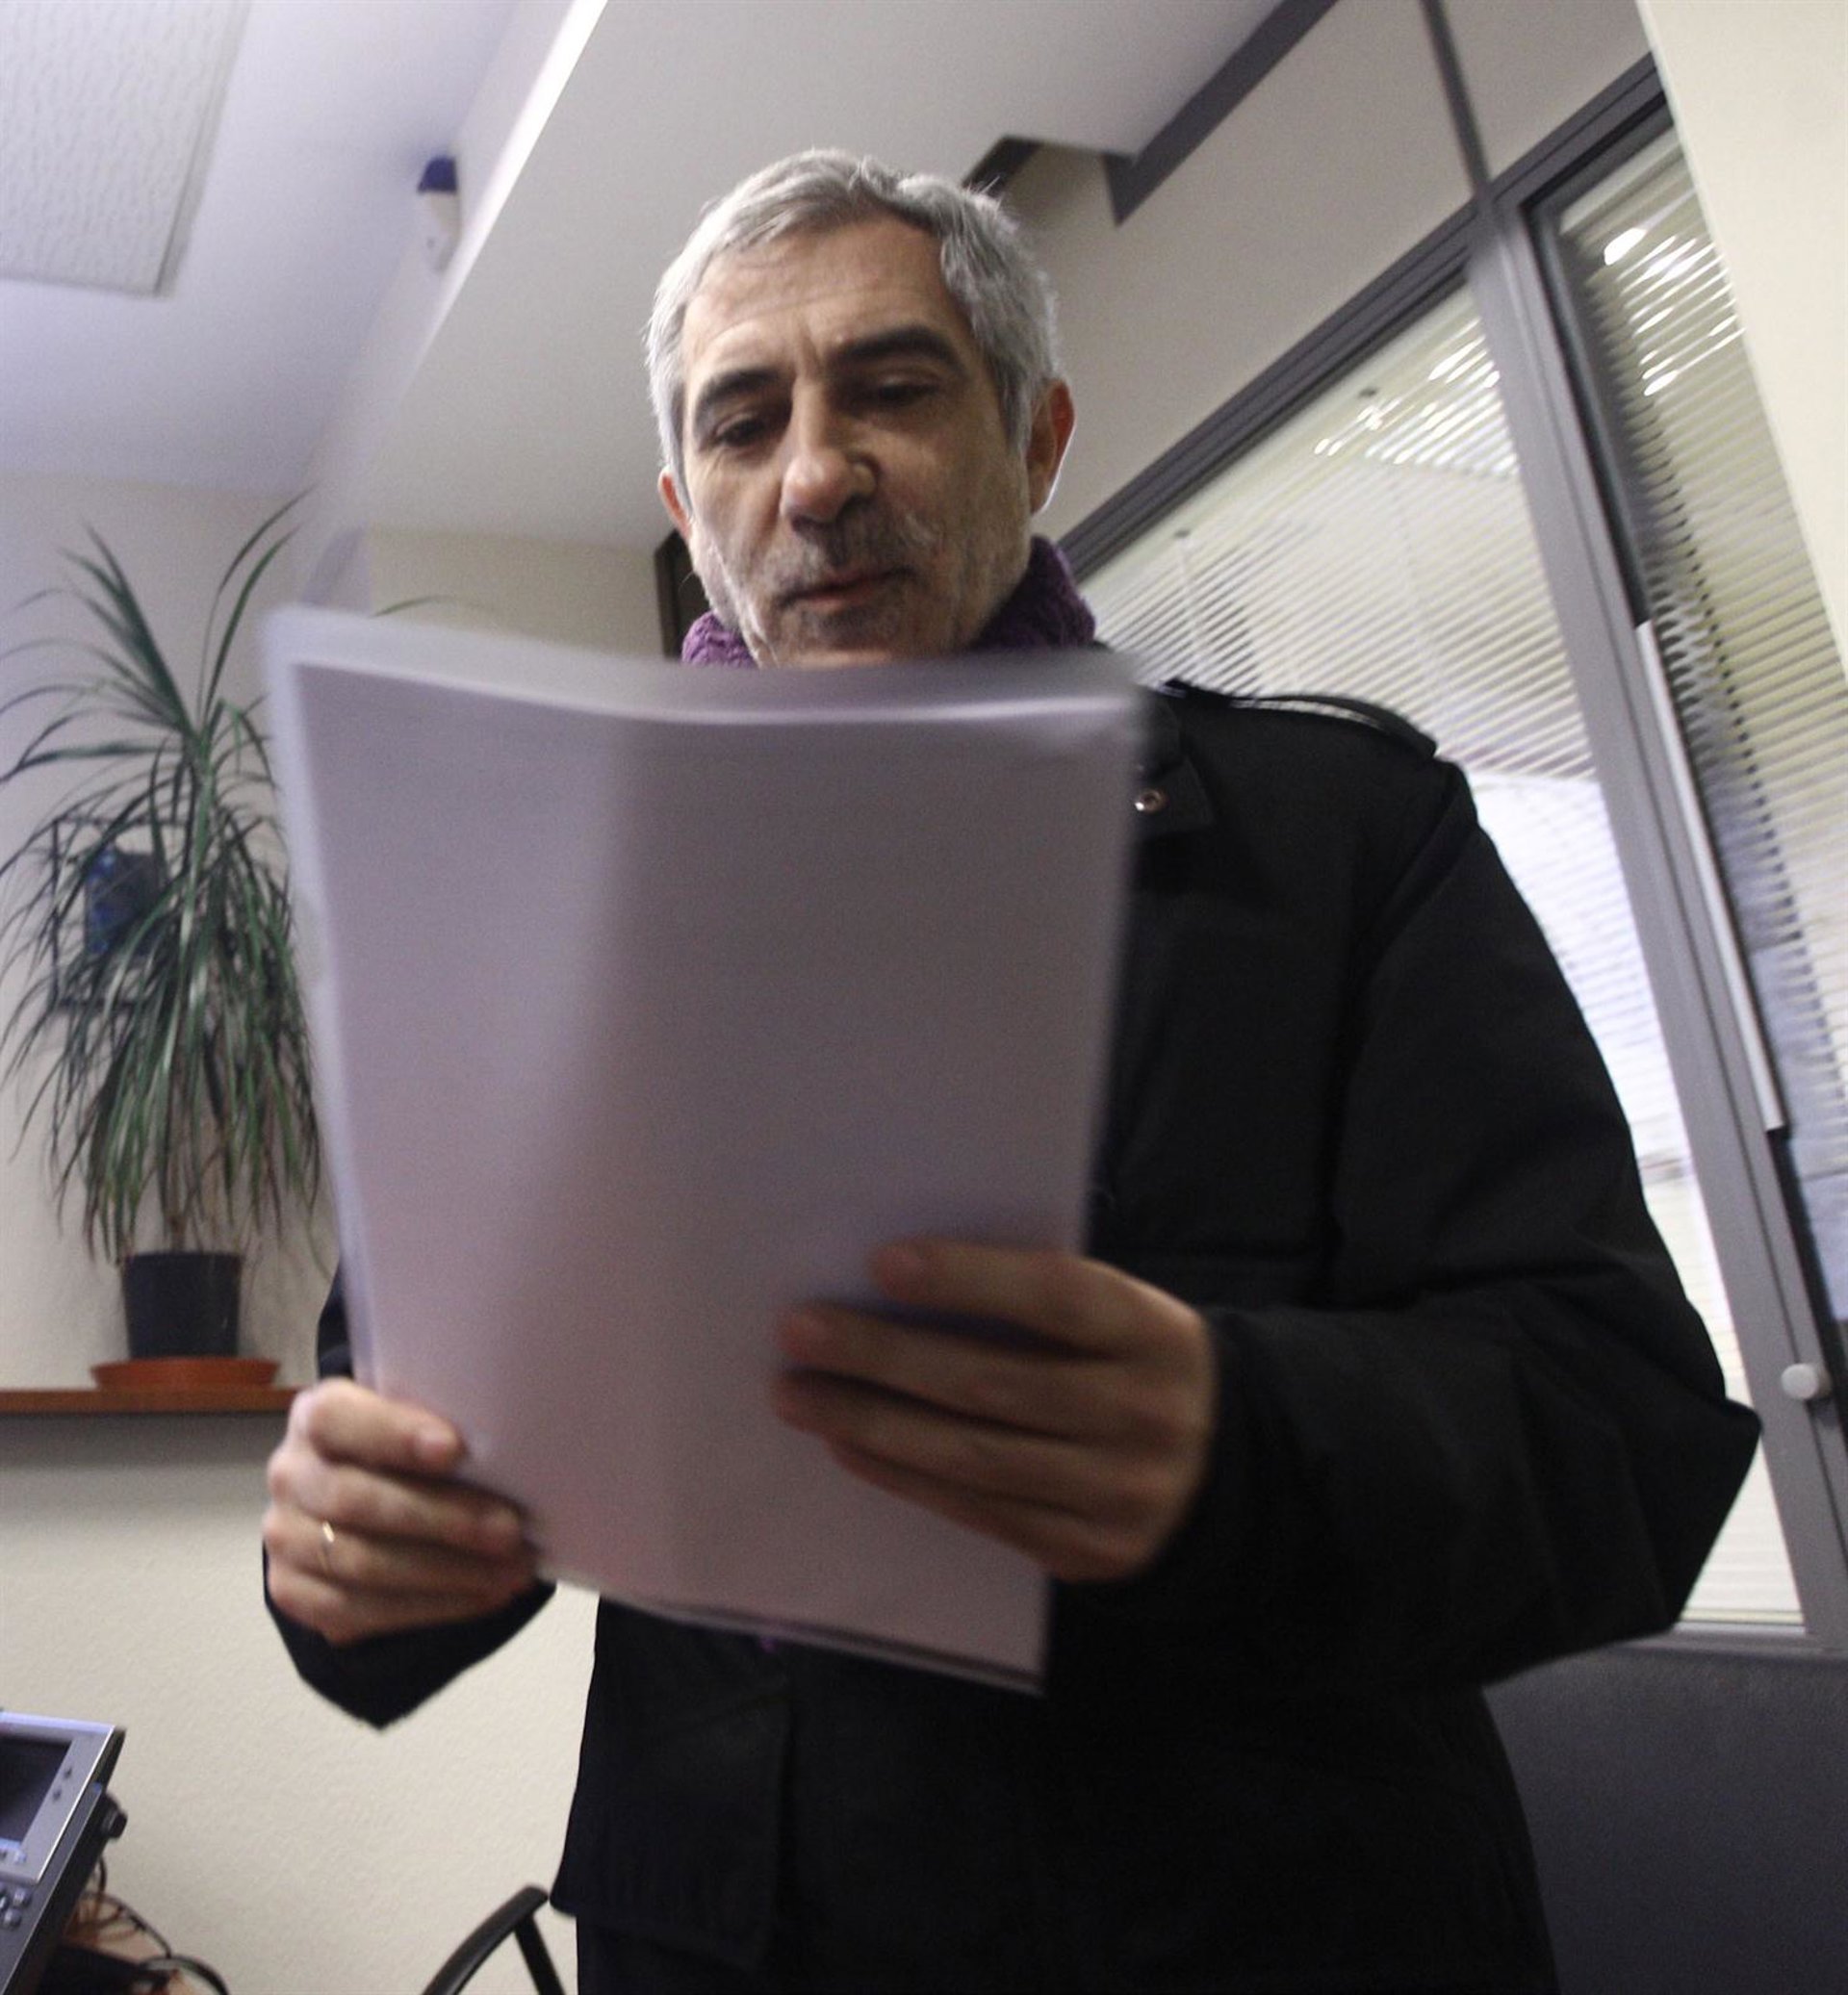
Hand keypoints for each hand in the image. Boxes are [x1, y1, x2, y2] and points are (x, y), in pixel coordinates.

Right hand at [264, 1379, 539, 1644]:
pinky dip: (431, 1607)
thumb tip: (518, 1450)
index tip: (455, 1449)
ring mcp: (284, 1537)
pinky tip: (483, 1596)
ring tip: (512, 1571)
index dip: (393, 1434)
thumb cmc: (405, 1452)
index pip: (338, 1419)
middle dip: (443, 1518)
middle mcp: (291, 1474)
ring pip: (362, 1563)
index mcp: (316, 1415)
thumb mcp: (416, 1422)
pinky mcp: (293, 1592)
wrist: (355, 1504)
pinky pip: (360, 1610)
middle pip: (357, 1500)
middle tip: (509, 1530)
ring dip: (448, 1572)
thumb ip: (442, 1430)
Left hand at [773, 1240, 1214, 1582]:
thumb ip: (1042, 1300)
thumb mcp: (1122, 1315)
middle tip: (801, 1330)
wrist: (1231, 1469)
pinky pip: (978, 1512)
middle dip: (885, 1356)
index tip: (882, 1263)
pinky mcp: (1086, 1551)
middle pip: (994, 1384)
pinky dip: (904, 1476)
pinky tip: (849, 1445)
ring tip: (799, 1393)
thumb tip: (900, 1278)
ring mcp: (1115, 1491)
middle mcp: (1140, 1413)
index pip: (1057, 1299)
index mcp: (1151, 1332)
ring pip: (974, 1458)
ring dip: (872, 1423)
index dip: (970, 1280)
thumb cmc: (1136, 1361)